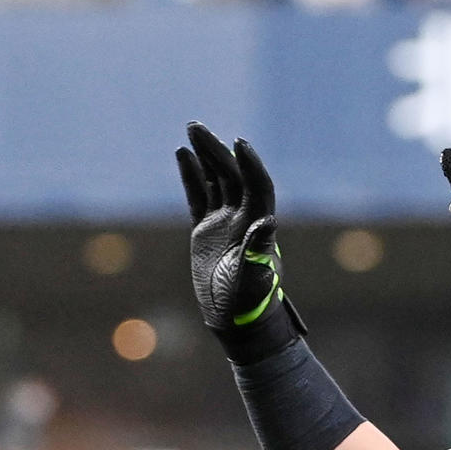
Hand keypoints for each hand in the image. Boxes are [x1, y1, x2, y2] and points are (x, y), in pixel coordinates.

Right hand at [176, 122, 304, 361]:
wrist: (237, 322)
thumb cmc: (249, 304)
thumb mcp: (254, 278)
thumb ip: (258, 250)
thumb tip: (267, 221)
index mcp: (259, 227)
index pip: (258, 187)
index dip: (250, 165)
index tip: (239, 143)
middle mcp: (244, 219)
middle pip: (233, 176)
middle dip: (217, 151)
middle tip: (196, 127)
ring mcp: (225, 223)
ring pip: (217, 182)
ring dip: (206, 156)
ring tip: (192, 131)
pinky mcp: (206, 231)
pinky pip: (199, 196)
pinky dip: (192, 176)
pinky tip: (183, 155)